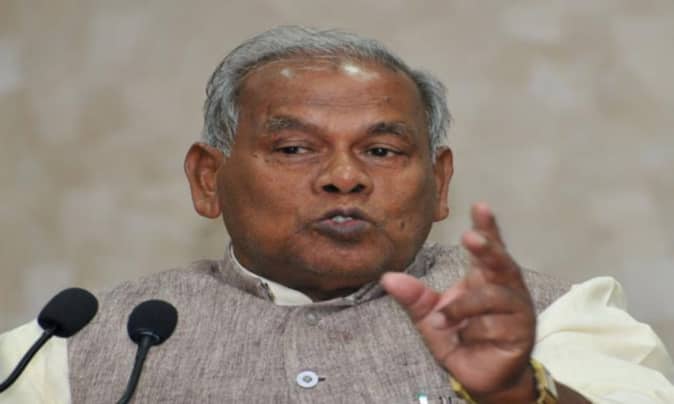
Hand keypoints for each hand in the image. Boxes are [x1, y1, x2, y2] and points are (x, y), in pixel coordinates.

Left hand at [381, 202, 536, 402]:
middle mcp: (504, 288)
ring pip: (497, 295)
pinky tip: (462, 332)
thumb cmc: (459, 339)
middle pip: (502, 261)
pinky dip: (476, 326)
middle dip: (488, 247)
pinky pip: (500, 322)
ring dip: (467, 304)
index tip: (480, 206)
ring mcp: (516, 309)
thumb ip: (413, 297)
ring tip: (443, 315)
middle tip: (472, 236)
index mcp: (484, 276)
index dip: (487, 227)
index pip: (488, 246)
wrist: (477, 376)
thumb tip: (387, 277)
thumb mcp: (430, 317)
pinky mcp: (521, 331)